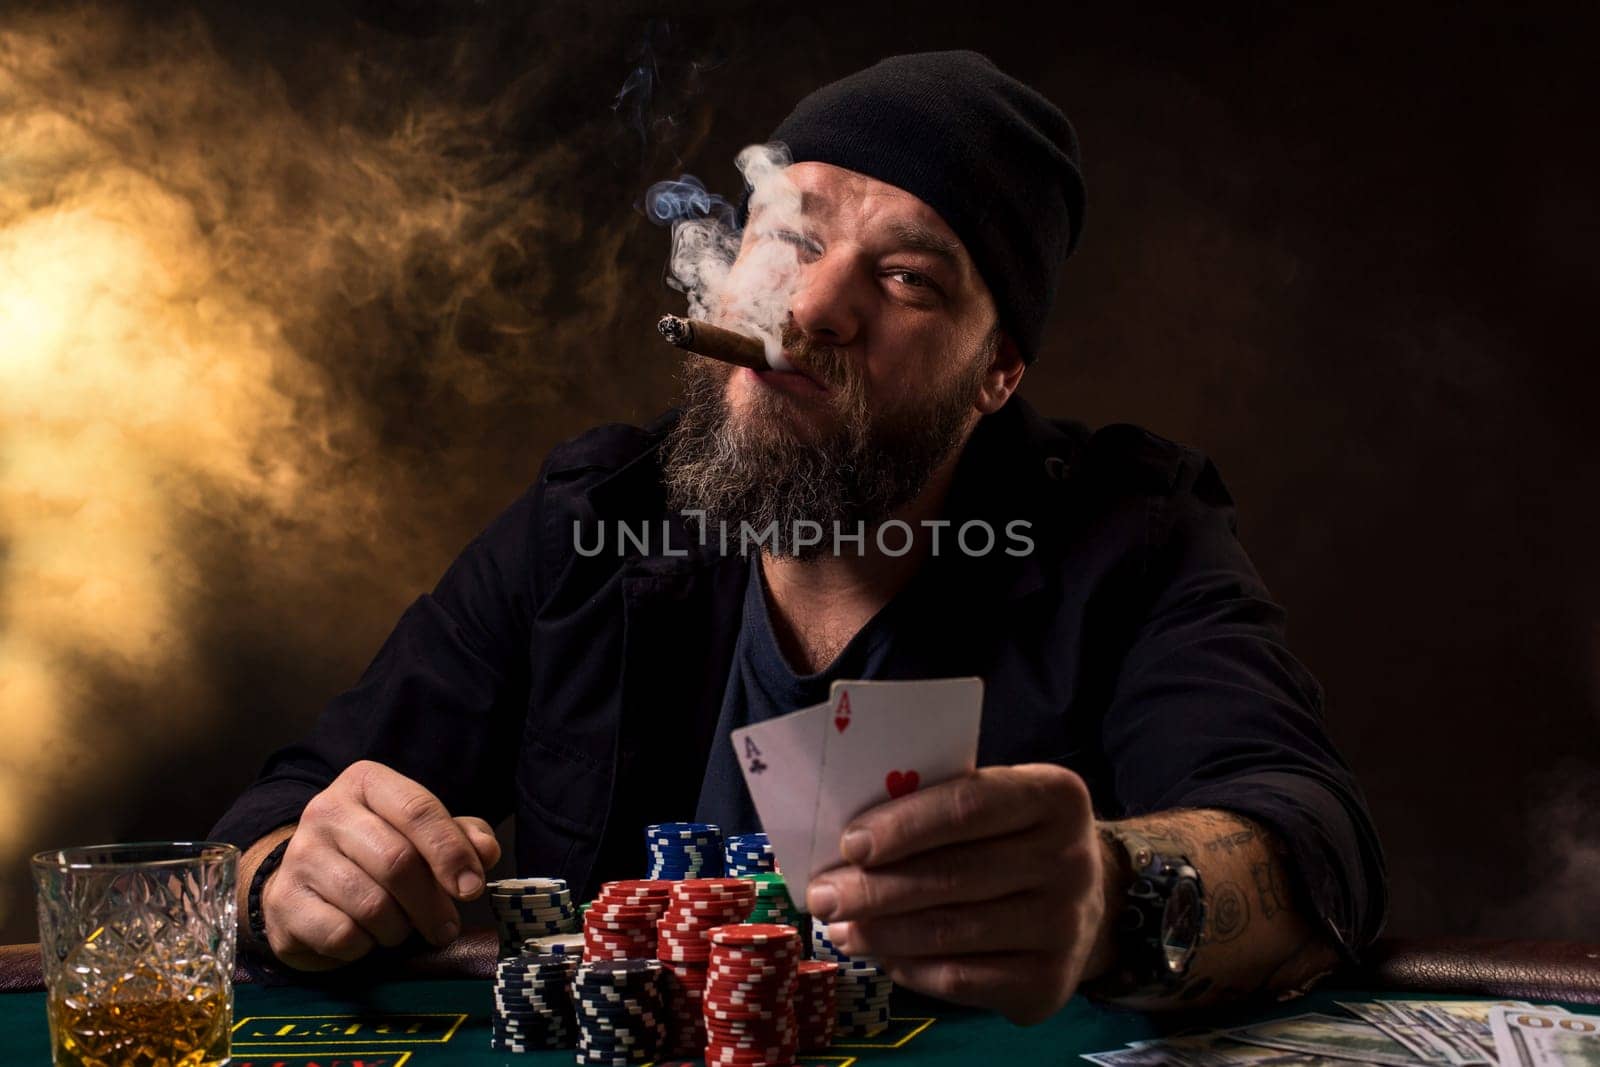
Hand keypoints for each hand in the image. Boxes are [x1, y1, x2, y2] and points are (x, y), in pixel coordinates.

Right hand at [262, 760, 500, 970]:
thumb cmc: (376, 853)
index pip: (417, 809)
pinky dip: (365, 946)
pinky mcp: (283, 902)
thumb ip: (461, 836)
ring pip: (370, 904)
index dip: (450, 852)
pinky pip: (342, 934)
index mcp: (366, 782)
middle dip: (431, 903)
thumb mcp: (422, 834)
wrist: (304, 883)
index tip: (472, 888)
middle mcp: (326, 811)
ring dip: (399, 928)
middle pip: (397, 861)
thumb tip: (485, 853)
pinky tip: (365, 937)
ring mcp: (299, 856)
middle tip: (446, 927)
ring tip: (402, 929)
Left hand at [804, 763, 1103, 1024]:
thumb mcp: (993, 801)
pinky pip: (960, 979)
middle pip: (953, 875)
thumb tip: (849, 842)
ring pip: (950, 932)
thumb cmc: (1011, 838)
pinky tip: (882, 955)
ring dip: (881, 933)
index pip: (968, 807)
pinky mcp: (1048, 983)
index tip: (851, 844)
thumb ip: (936, 806)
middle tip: (822, 897)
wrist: (1084, 902)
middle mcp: (1070, 860)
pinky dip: (910, 968)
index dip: (905, 826)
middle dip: (874, 889)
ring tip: (839, 928)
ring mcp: (1064, 927)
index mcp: (1054, 797)